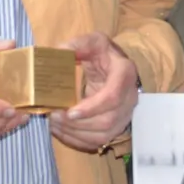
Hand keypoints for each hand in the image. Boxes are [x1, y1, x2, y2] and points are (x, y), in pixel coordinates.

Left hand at [49, 32, 138, 152]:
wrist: (116, 66)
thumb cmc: (103, 53)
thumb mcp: (92, 42)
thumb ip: (76, 45)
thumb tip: (55, 53)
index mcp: (124, 74)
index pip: (112, 97)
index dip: (92, 108)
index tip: (70, 112)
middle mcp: (129, 98)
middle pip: (106, 121)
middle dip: (77, 124)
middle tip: (53, 116)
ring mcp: (125, 115)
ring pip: (103, 135)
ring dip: (76, 134)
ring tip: (54, 124)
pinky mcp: (116, 126)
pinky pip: (99, 141)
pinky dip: (78, 141)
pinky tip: (61, 132)